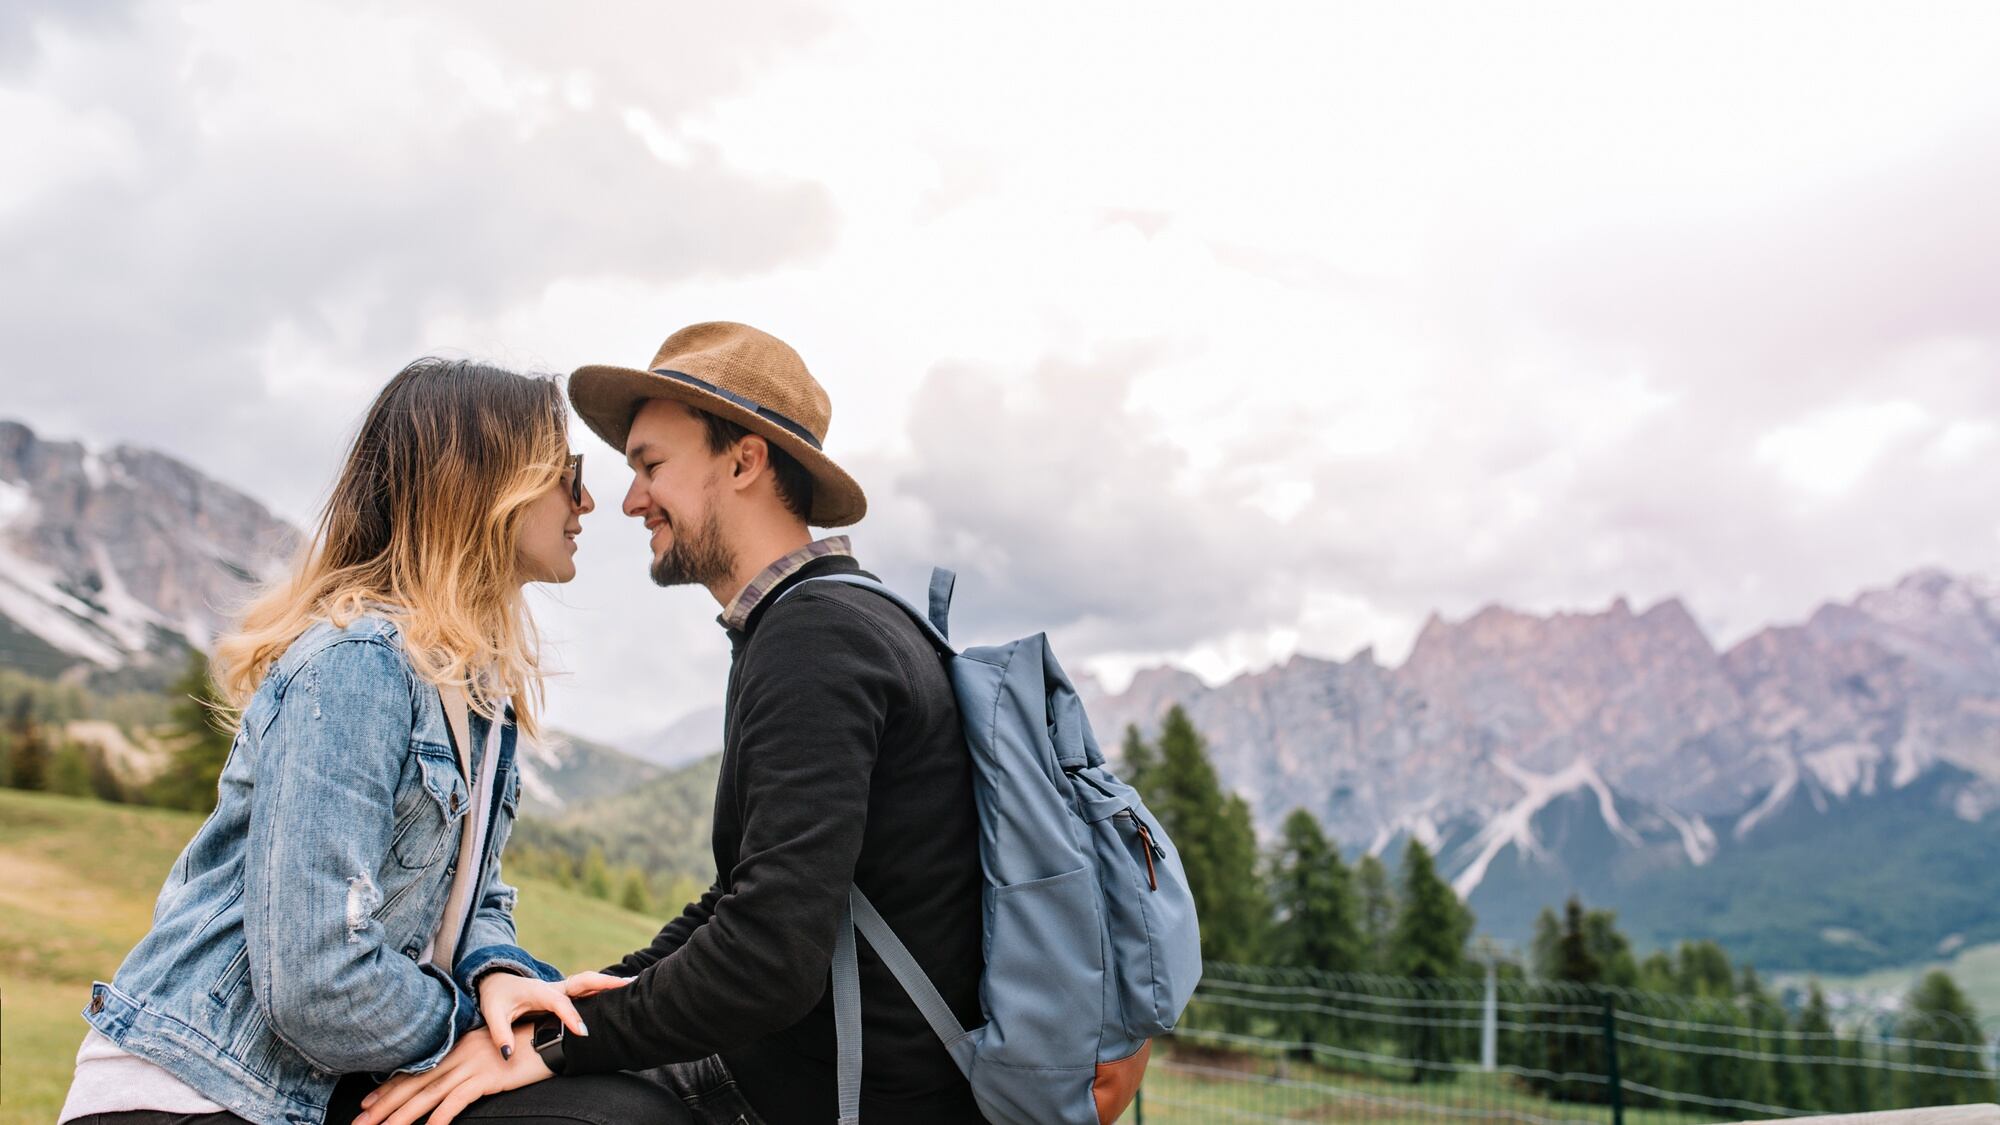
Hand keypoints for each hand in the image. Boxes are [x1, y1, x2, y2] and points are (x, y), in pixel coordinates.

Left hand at [354, 1020, 549, 1124]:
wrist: (555, 1036)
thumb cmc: (527, 1045)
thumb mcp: (492, 1051)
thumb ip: (470, 1062)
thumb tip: (453, 1080)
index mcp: (458, 1046)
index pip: (417, 1069)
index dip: (389, 1087)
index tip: (367, 1102)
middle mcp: (459, 1054)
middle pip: (414, 1083)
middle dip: (384, 1105)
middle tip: (360, 1121)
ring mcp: (471, 1065)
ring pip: (427, 1095)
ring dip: (401, 1116)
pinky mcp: (487, 1077)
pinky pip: (456, 1102)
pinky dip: (438, 1119)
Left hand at [475, 970, 630, 1055]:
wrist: (496, 981)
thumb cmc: (496, 998)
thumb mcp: (492, 1014)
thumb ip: (500, 1034)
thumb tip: (507, 1055)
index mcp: (538, 991)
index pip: (559, 1002)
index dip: (571, 1016)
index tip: (583, 1032)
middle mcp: (554, 987)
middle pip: (583, 981)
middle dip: (605, 983)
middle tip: (629, 984)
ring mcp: (561, 989)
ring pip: (589, 984)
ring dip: (610, 984)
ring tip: (634, 985)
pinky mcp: (564, 994)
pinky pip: (587, 991)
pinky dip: (604, 990)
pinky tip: (620, 994)